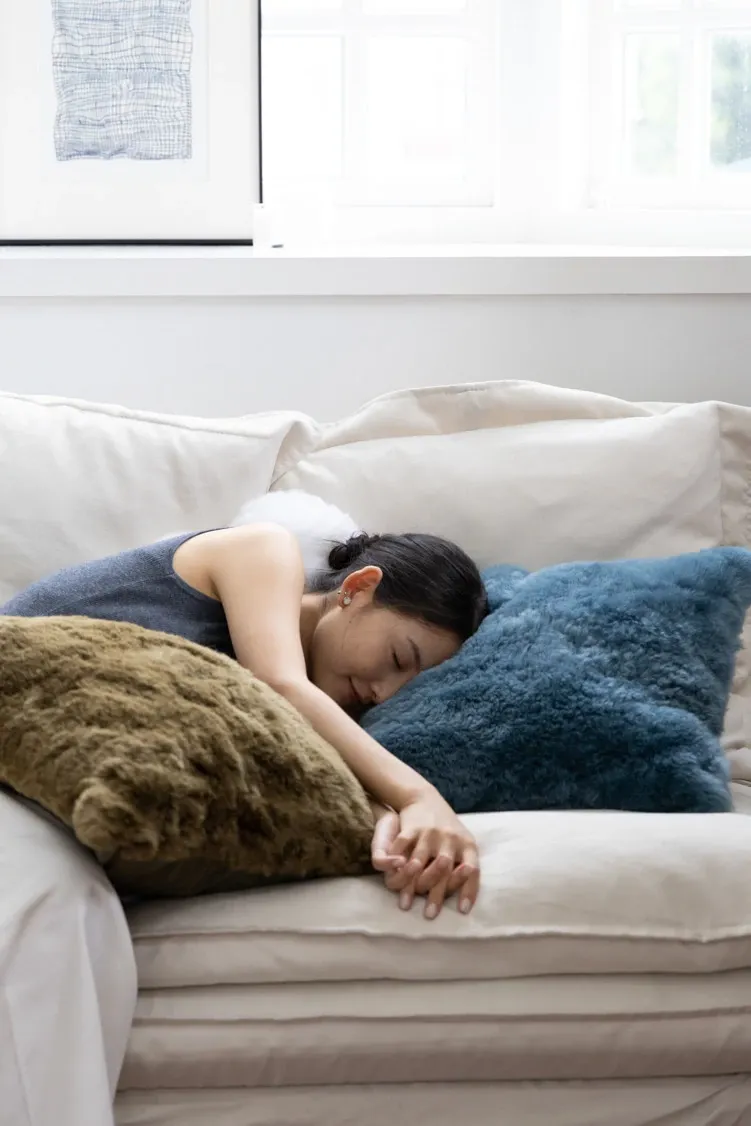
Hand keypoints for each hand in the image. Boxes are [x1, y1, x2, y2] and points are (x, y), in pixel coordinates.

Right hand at [371, 791, 479, 919]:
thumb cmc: (445, 827)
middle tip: (429, 914)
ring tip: (406, 903)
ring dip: (412, 885)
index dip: (468, 890)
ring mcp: (430, 833)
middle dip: (436, 894)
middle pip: (444, 870)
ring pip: (420, 863)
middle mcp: (450, 838)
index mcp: (467, 843)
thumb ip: (466, 862)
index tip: (462, 910)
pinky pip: (403, 851)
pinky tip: (393, 881)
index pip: (473, 870)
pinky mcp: (411, 828)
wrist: (423, 797)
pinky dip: (397, 868)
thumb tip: (467, 900)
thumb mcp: (462, 840)